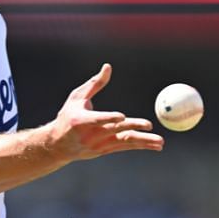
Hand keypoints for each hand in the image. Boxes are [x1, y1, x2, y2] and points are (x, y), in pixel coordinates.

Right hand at [46, 63, 163, 160]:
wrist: (58, 145)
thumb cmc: (68, 116)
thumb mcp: (76, 98)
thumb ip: (95, 84)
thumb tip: (108, 66)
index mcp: (81, 121)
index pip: (97, 120)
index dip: (109, 118)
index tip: (121, 116)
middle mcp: (90, 135)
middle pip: (115, 131)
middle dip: (132, 127)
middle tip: (149, 125)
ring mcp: (99, 145)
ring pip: (124, 142)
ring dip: (143, 142)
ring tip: (160, 142)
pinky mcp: (105, 151)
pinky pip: (125, 147)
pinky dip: (141, 146)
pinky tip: (155, 146)